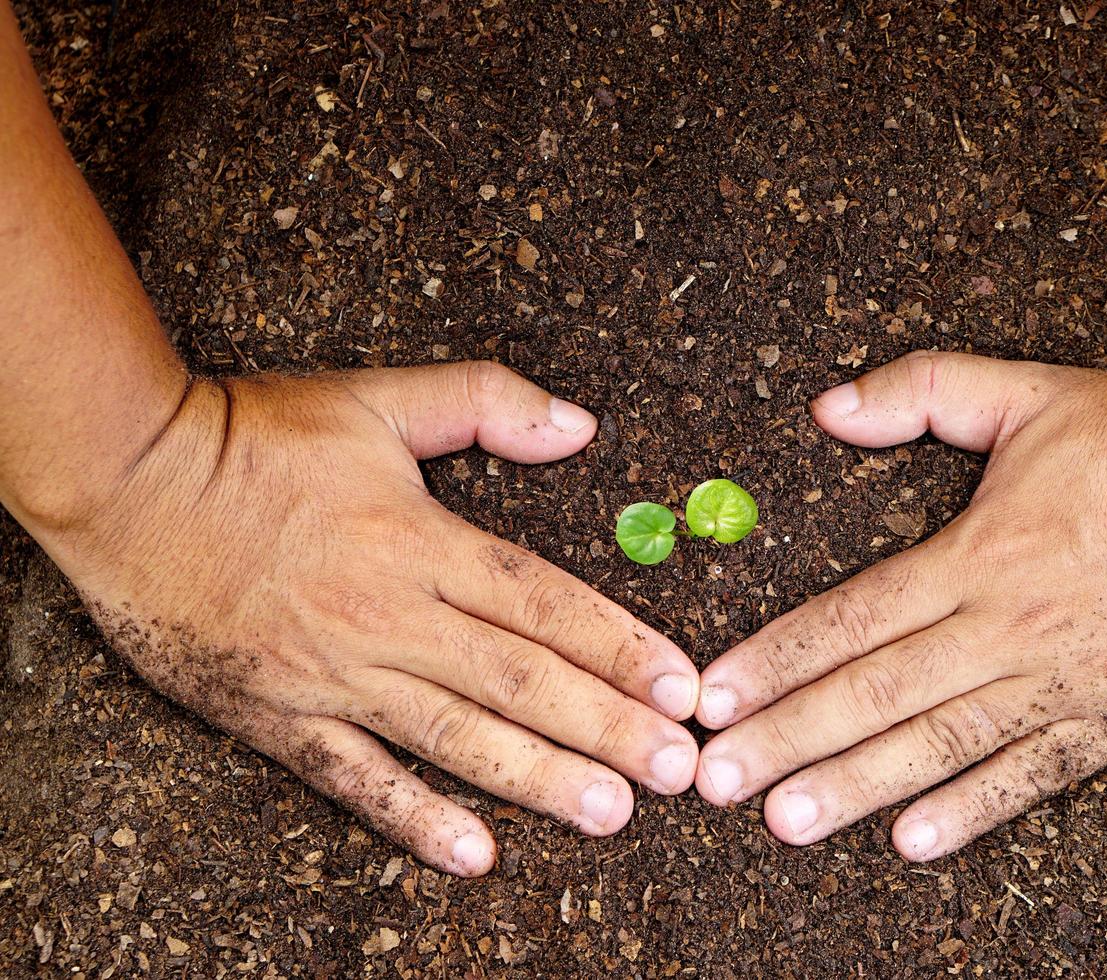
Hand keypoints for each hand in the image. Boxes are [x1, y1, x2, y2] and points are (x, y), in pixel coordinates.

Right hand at [39, 362, 699, 875]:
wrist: (122, 480)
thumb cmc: (250, 436)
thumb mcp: (376, 398)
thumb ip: (485, 402)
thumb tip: (578, 424)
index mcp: (419, 539)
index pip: (543, 602)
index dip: (620, 646)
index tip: (680, 687)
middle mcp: (387, 615)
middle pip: (518, 679)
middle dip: (606, 726)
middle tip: (678, 770)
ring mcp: (332, 674)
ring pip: (454, 735)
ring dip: (538, 778)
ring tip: (612, 813)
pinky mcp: (278, 715)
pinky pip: (355, 778)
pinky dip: (414, 818)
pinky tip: (474, 852)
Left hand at [693, 351, 1106, 860]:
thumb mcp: (1024, 392)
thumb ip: (920, 392)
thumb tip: (828, 407)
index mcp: (976, 555)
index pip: (850, 619)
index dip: (774, 660)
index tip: (712, 698)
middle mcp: (1005, 629)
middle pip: (874, 695)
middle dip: (787, 739)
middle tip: (716, 781)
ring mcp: (1057, 682)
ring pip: (938, 747)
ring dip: (855, 787)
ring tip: (786, 823)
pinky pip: (1028, 776)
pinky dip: (970, 812)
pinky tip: (912, 841)